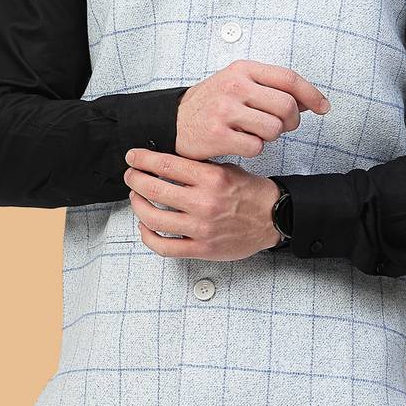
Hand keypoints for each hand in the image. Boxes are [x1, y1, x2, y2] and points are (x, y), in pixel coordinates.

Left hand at [122, 147, 283, 259]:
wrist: (274, 217)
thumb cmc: (251, 193)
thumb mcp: (227, 169)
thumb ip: (198, 167)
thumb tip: (166, 161)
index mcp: (211, 178)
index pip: (166, 165)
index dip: (143, 159)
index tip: (133, 157)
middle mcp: (205, 203)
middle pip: (154, 190)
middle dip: (135, 180)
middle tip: (131, 175)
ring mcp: (202, 228)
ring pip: (154, 219)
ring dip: (138, 205)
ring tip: (136, 197)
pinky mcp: (202, 249)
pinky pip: (165, 247)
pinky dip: (148, 236)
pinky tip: (145, 226)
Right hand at [174, 59, 330, 160]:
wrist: (172, 121)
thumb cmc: (211, 104)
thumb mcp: (239, 84)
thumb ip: (271, 89)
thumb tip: (308, 100)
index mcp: (242, 69)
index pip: (288, 78)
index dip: (312, 94)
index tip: (323, 107)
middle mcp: (234, 86)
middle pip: (286, 106)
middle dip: (291, 122)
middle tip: (282, 127)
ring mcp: (224, 110)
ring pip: (274, 129)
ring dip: (271, 136)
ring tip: (255, 133)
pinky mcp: (218, 135)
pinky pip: (256, 147)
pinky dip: (254, 148)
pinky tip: (240, 142)